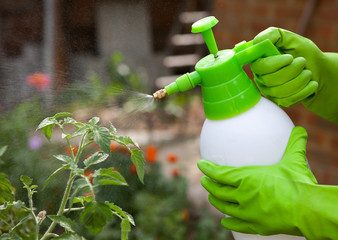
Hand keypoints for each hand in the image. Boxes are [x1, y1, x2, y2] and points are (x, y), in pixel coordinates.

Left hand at [197, 127, 317, 235]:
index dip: (208, 169)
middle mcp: (242, 196)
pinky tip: (224, 220)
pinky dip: (229, 222)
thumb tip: (301, 129)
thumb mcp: (294, 161)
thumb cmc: (299, 185)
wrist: (307, 211)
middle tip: (204, 180)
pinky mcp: (256, 226)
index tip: (200, 165)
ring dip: (215, 201)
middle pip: (219, 191)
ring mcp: (247, 212)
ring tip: (211, 197)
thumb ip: (294, 144)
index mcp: (247, 178)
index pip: (221, 173)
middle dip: (209, 185)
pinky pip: (237, 224)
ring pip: (224, 207)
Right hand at [250, 27, 337, 122]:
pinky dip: (304, 90)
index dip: (274, 63)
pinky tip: (310, 83)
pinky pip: (288, 99)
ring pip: (281, 90)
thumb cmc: (303, 53)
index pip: (258, 66)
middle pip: (270, 79)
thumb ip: (273, 35)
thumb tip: (257, 41)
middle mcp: (261, 77)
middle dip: (292, 70)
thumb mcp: (291, 39)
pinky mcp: (279, 101)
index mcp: (260, 61)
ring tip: (308, 72)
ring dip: (300, 80)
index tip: (290, 58)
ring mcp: (269, 91)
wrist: (317, 70)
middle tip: (302, 62)